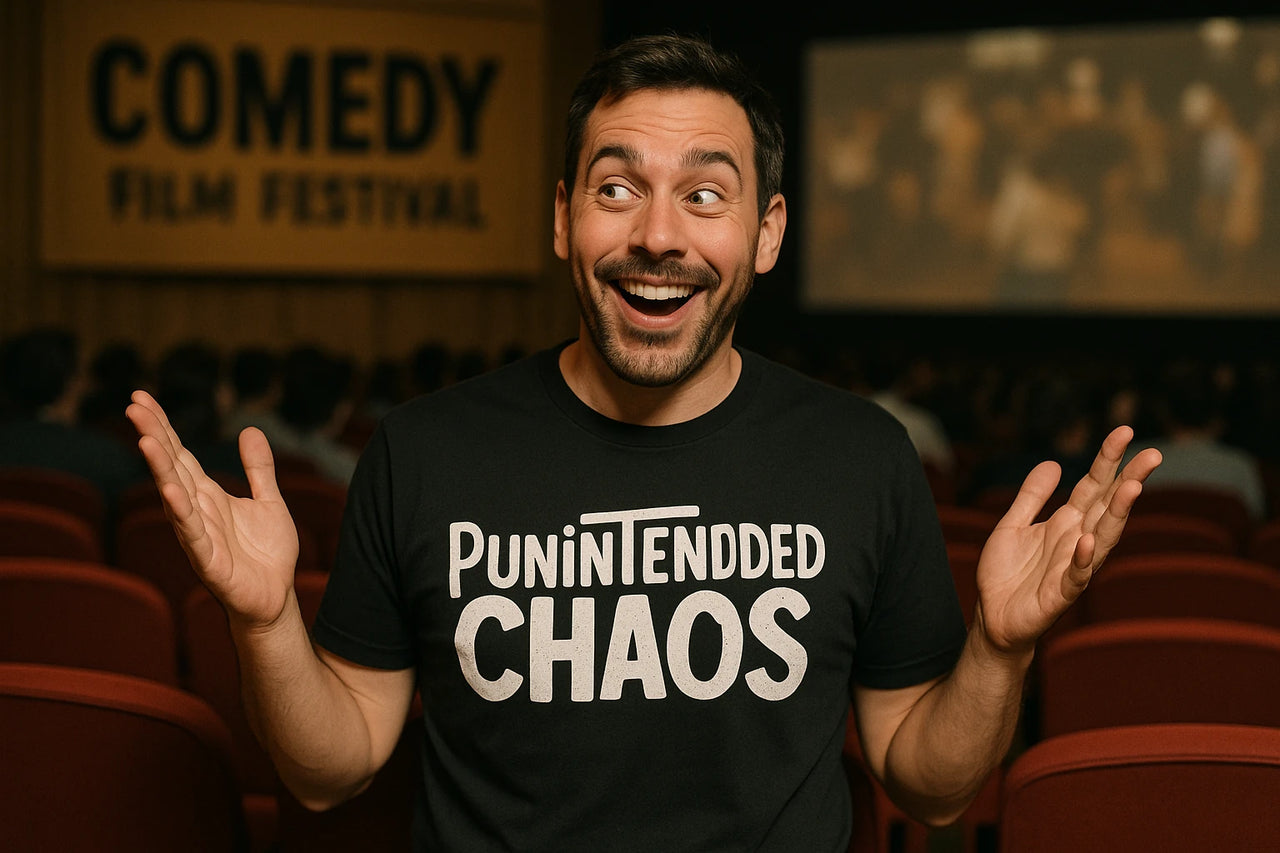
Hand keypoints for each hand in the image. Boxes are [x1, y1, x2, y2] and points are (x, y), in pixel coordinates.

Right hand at [126, 390, 299, 628]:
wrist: (276, 599)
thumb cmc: (267, 554)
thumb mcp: (269, 501)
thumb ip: (259, 469)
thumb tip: (249, 429)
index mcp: (209, 495)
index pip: (180, 454)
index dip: (163, 426)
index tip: (141, 397)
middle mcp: (197, 511)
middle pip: (171, 467)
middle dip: (154, 436)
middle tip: (133, 406)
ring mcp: (199, 536)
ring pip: (175, 496)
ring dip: (160, 470)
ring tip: (146, 441)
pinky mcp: (208, 561)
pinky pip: (192, 534)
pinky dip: (182, 512)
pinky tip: (171, 491)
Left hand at [974, 425, 1161, 655]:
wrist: (991, 617)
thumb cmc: (1006, 573)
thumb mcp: (1012, 524)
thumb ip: (1032, 496)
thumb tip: (1054, 462)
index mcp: (1066, 522)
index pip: (1094, 486)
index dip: (1107, 460)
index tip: (1124, 432)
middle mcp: (1076, 541)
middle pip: (1107, 506)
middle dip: (1129, 479)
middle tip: (1153, 454)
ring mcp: (1072, 567)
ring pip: (1102, 538)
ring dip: (1118, 514)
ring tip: (1132, 487)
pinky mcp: (1060, 595)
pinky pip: (1075, 576)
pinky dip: (1082, 559)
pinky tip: (1086, 540)